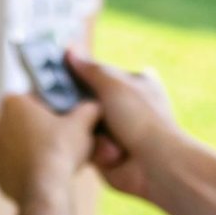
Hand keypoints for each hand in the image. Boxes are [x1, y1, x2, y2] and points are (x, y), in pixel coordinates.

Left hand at [0, 93, 101, 205]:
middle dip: (42, 128)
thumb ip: (88, 109)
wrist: (45, 189)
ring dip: (35, 149)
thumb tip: (94, 106)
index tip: (64, 116)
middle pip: (25, 122)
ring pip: (20, 146)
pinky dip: (29, 170)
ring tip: (57, 158)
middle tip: (63, 138)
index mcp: (14, 104)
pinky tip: (47, 175)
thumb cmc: (60, 149)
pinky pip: (17, 168)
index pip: (33, 97)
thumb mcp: (82, 124)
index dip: (50, 106)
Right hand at [65, 51, 180, 200]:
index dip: (82, 72)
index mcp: (134, 83)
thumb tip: (70, 50)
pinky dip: (94, 148)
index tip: (60, 71)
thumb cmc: (139, 118)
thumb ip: (89, 69)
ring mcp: (118, 130)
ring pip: (85, 123)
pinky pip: (88, 145)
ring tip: (96, 132)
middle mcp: (127, 106)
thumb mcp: (112, 85)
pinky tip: (105, 150)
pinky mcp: (109, 152)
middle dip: (79, 104)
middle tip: (61, 102)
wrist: (155, 165)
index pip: (102, 73)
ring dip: (88, 129)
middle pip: (89, 99)